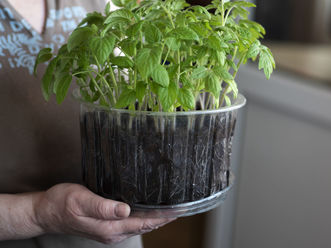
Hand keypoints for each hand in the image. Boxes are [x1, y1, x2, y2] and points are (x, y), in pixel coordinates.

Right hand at [34, 183, 174, 243]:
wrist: (45, 213)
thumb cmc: (62, 203)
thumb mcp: (81, 200)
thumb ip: (103, 207)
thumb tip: (125, 210)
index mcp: (109, 228)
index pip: (144, 222)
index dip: (163, 217)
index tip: (179, 210)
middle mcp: (113, 233)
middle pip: (145, 225)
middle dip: (164, 218)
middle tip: (181, 207)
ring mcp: (110, 232)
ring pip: (139, 225)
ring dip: (156, 219)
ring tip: (170, 209)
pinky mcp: (106, 228)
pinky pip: (131, 224)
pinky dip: (144, 218)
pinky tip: (148, 210)